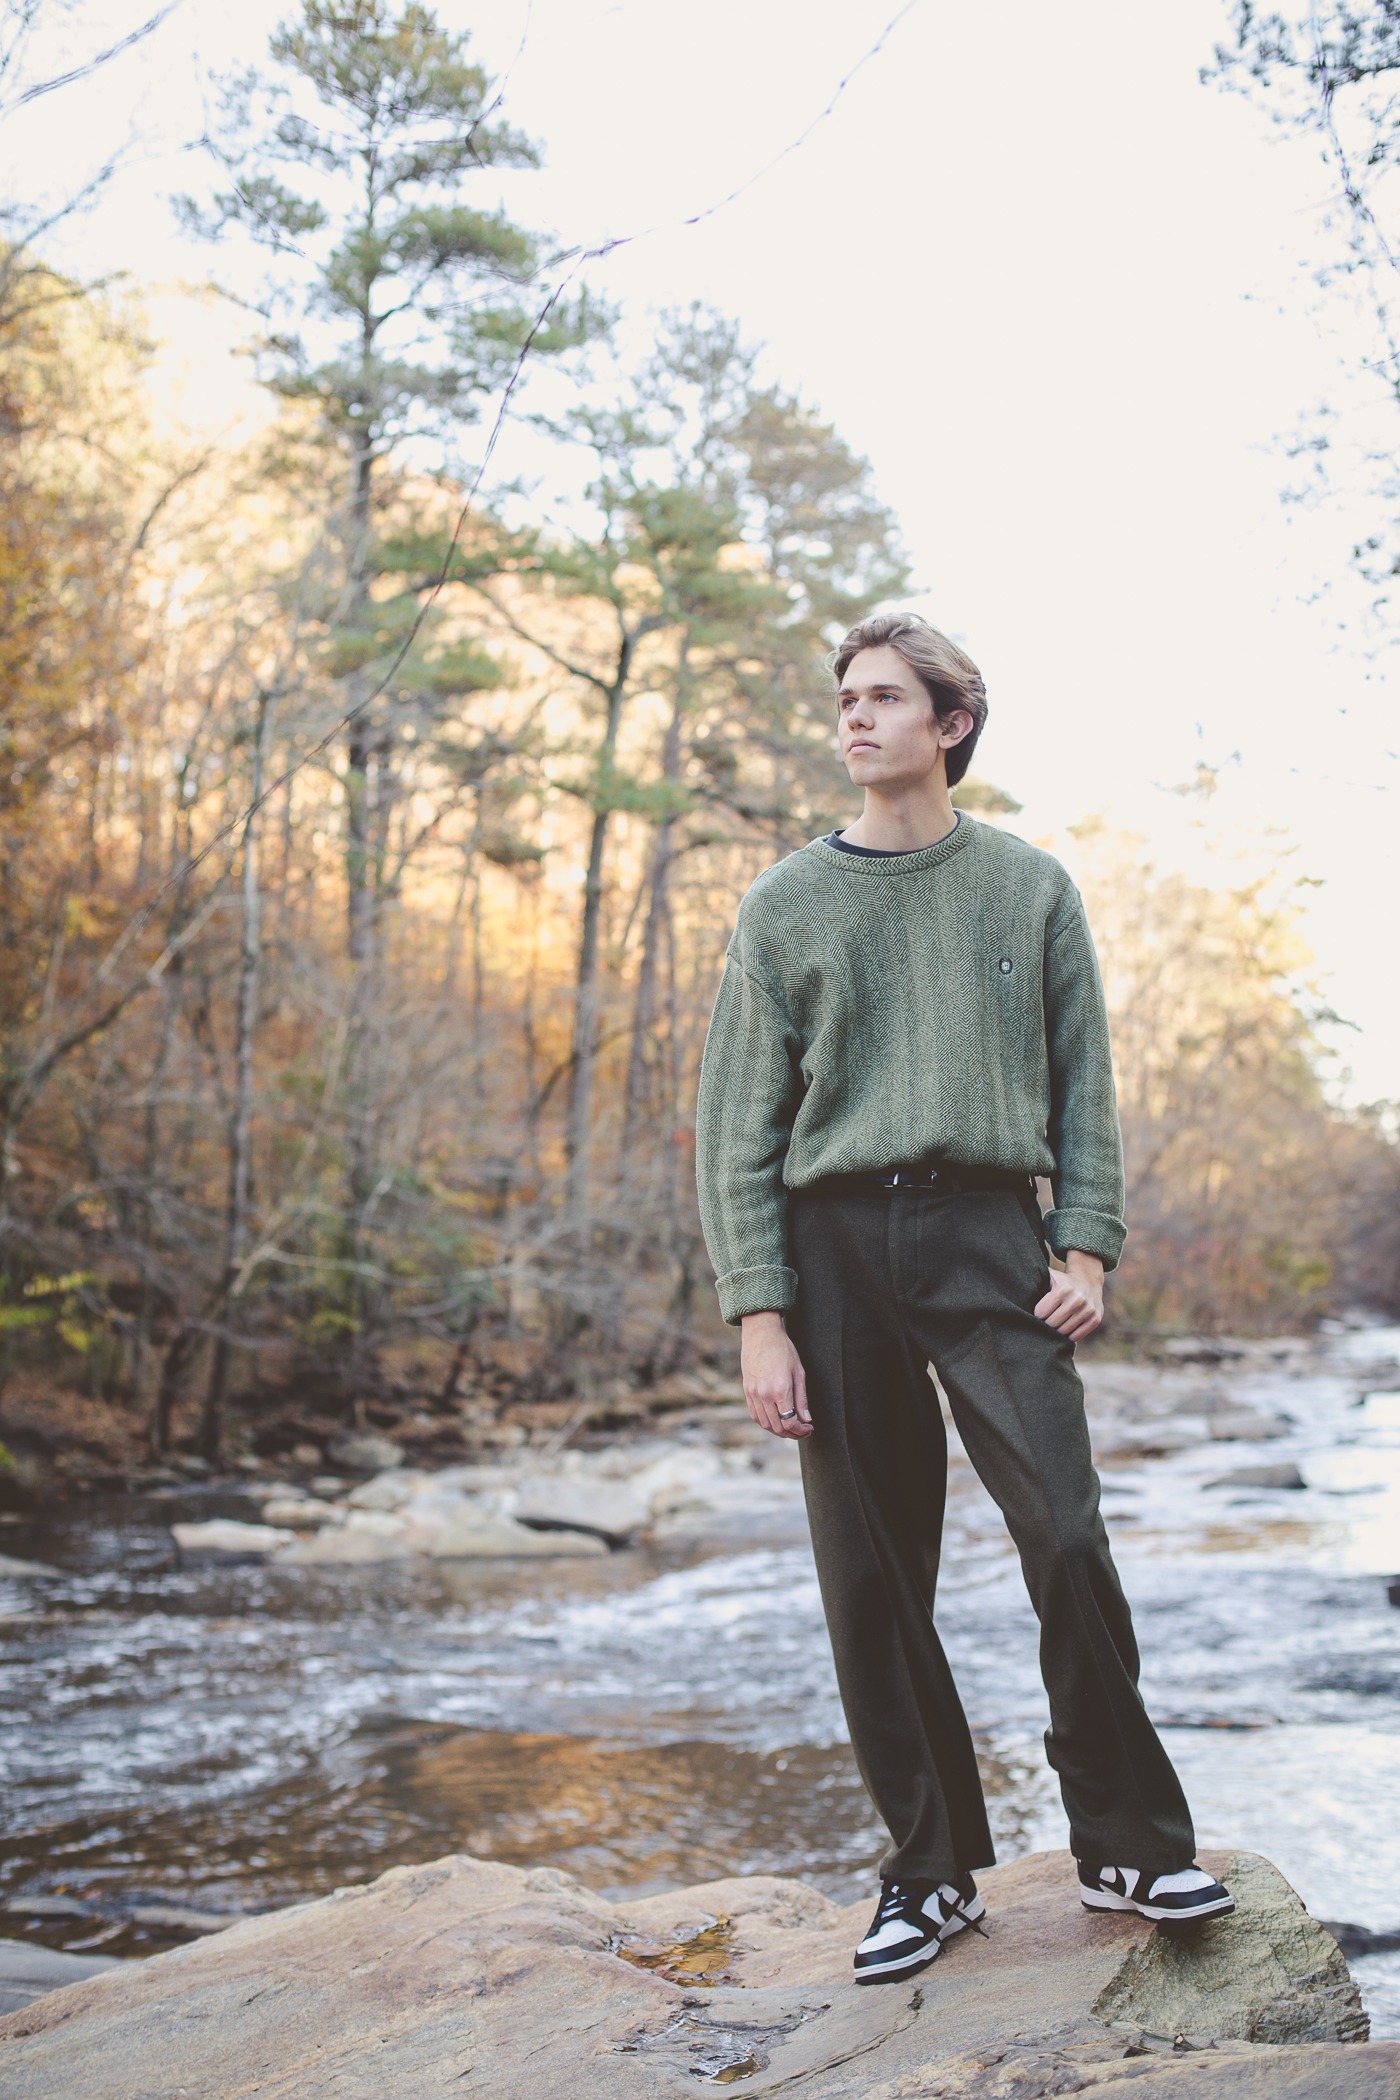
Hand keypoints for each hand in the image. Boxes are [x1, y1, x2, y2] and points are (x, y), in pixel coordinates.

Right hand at [740, 1311, 812, 1438]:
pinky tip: (775, 1419)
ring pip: (765, 1424)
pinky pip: (755, 1415)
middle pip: (777, 1427)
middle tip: (802, 1430)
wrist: (761, 1334)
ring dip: (778, 1430)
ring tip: (790, 1427)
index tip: (809, 1428)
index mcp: (780, 1390)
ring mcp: (753, 1394)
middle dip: (792, 1433)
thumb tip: (806, 1419)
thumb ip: (802, 1399)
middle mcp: (764, 1395)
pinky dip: (765, 1422)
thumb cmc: (783, 1349)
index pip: (790, 1422)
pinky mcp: (747, 1391)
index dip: (801, 1430)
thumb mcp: (799, 1373)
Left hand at [1034, 1250, 1103, 1341]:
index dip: (1037, 1314)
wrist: (1088, 1281)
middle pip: (1052, 1324)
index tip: (1038, 1313)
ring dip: (1056, 1331)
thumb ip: (1034, 1283)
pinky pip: (1076, 1336)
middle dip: (1045, 1324)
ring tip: (1054, 1324)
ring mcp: (1087, 1310)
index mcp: (1063, 1289)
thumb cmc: (1061, 1282)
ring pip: (1064, 1331)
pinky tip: (1066, 1327)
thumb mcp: (1049, 1277)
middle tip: (1045, 1321)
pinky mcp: (1095, 1319)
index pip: (1041, 1313)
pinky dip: (1069, 1335)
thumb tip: (1011, 1289)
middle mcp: (1077, 1299)